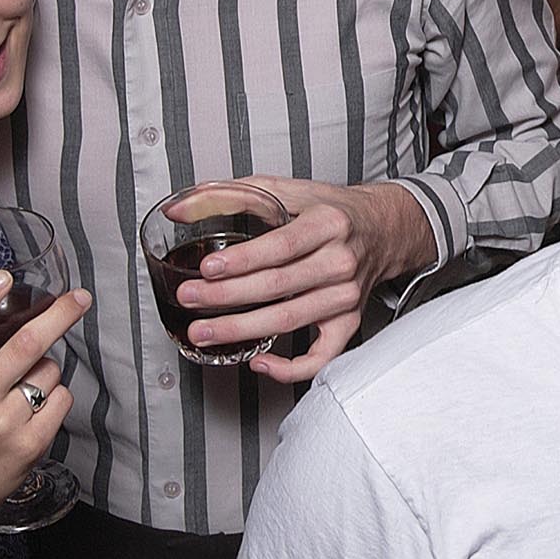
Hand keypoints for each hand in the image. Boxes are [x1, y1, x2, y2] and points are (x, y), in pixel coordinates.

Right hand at [0, 272, 87, 530]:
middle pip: (25, 344)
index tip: (4, 276)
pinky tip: (35, 410)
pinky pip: (62, 399)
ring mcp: (3, 425)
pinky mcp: (30, 445)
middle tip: (80, 297)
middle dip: (59, 315)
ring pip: (49, 371)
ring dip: (48, 369)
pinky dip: (57, 395)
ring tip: (25, 388)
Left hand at [177, 176, 436, 382]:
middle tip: (190, 298)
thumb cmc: (329, 210)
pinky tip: (259, 361)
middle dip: (228, 296)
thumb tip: (178, 208)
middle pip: (280, 286)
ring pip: (291, 320)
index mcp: (328, 222)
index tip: (208, 269)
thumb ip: (231, 195)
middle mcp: (341, 260)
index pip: (282, 246)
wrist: (381, 229)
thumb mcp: (287, 190)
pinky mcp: (348, 321)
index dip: (243, 260)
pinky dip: (291, 368)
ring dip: (243, 330)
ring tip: (203, 331)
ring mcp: (346, 295)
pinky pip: (322, 355)